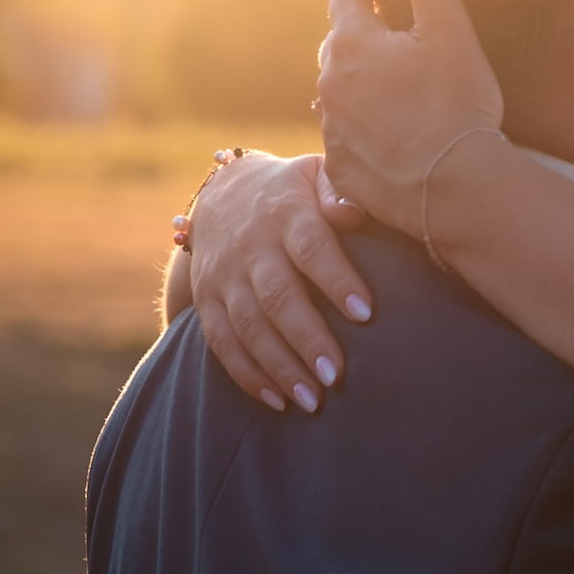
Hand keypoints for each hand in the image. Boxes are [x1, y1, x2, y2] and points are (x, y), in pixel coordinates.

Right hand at [190, 151, 371, 412]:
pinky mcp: (206, 299)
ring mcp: (224, 275)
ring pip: (247, 326)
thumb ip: (338, 188)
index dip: (337, 280)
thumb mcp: (315, 173)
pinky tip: (278, 401)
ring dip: (279, 366)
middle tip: (337, 376)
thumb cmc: (294, 191)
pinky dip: (247, 375)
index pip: (311, 246)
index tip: (367, 314)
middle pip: (277, 295)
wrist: (224, 192)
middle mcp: (250, 245)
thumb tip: (352, 211)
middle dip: (306, 339)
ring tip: (312, 401)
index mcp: (285, 211)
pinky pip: (221, 342)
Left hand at [317, 0, 504, 234]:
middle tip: (406, 38)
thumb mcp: (446, 25)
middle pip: (341, 41)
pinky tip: (399, 132)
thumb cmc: (459, 103)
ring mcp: (331, 128)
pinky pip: (347, 134)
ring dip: (365, 82)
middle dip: (367, 33)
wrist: (455, 189)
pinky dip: (366, 127)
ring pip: (342, 89)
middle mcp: (329, 82)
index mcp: (351, 41)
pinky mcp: (341, 169)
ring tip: (406, 90)